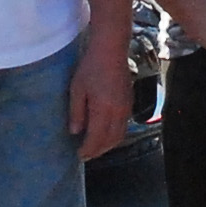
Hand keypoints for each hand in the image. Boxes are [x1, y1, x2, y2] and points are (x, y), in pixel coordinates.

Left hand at [67, 43, 129, 162]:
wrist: (111, 50)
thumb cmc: (91, 67)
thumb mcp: (77, 89)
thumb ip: (76, 112)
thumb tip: (75, 132)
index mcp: (103, 110)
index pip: (96, 139)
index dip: (88, 150)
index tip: (79, 155)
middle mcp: (118, 112)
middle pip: (110, 141)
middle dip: (98, 151)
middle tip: (86, 155)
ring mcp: (126, 108)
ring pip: (120, 135)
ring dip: (108, 145)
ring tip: (95, 147)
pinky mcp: (130, 102)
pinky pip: (124, 126)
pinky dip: (115, 135)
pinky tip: (105, 132)